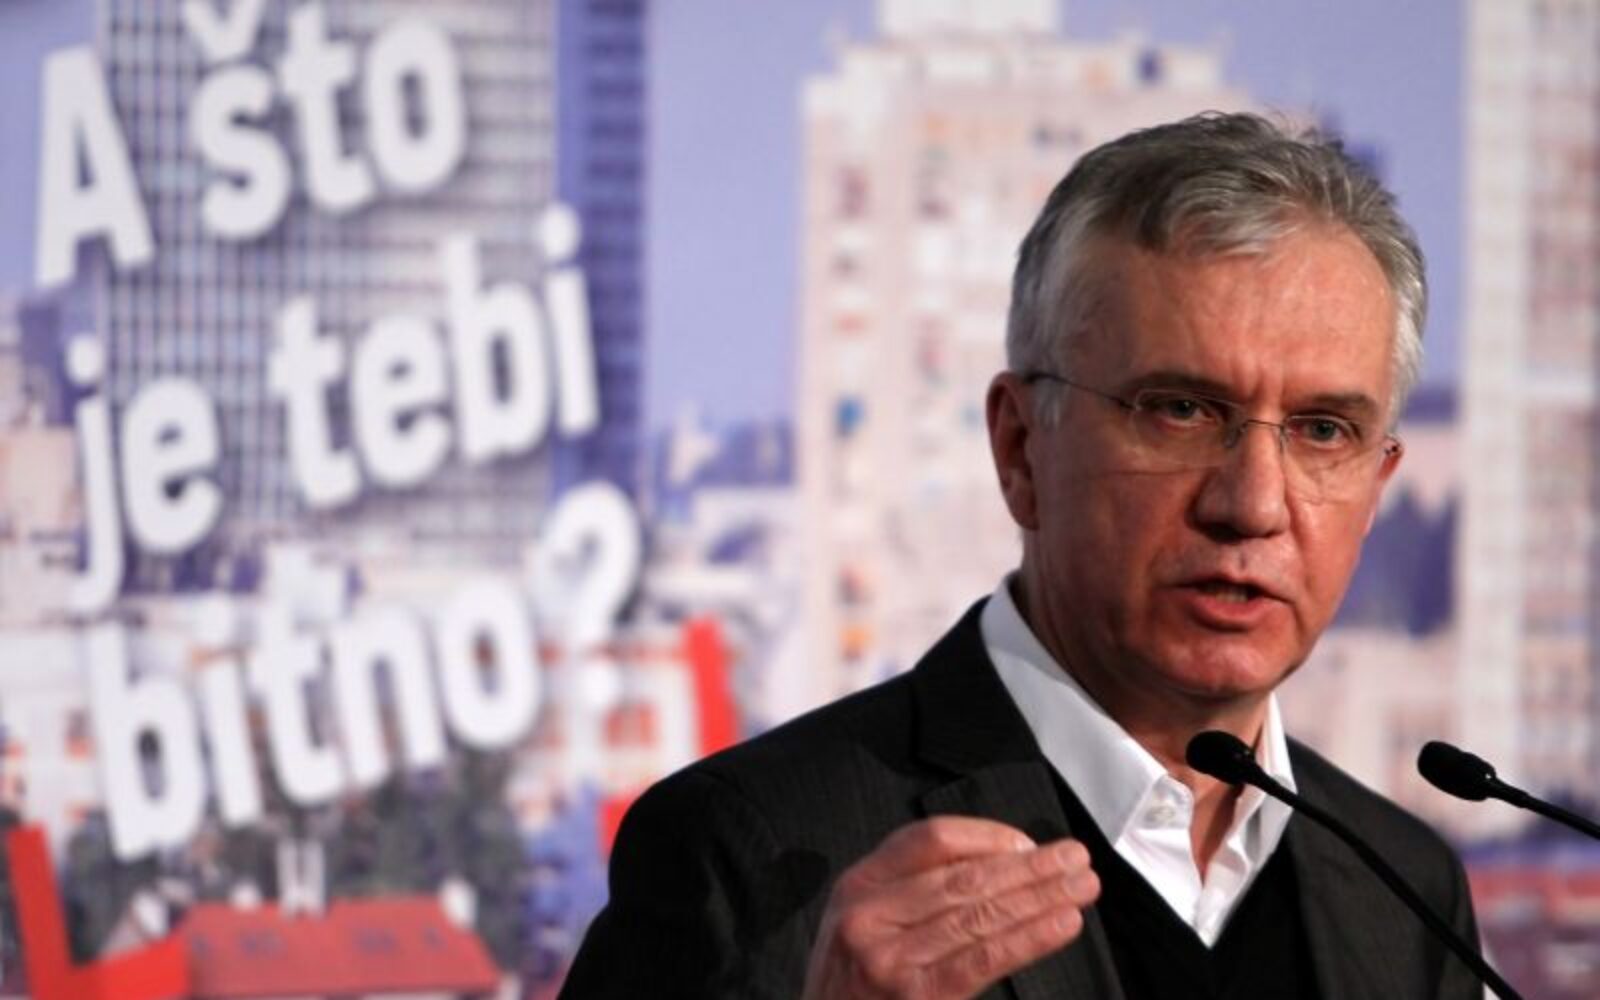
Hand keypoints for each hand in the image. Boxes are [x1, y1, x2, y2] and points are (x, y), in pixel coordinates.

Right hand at [800, 817, 1099, 998]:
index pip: (930, 839)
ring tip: (1081, 888)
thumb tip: (1003, 863)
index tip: (1030, 844)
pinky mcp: (917, 996)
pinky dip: (1029, 938)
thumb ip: (913, 889)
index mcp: (859, 883)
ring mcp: (890, 957)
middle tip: (1074, 858)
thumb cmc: (853, 982)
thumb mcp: (864, 922)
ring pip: (980, 915)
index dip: (988, 837)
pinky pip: (984, 959)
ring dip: (1040, 898)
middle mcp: (870, 914)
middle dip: (1029, 867)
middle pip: (964, 876)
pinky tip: (1061, 924)